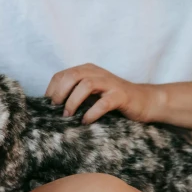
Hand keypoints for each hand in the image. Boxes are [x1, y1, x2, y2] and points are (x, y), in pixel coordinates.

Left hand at [45, 64, 163, 124]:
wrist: (143, 101)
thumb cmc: (112, 99)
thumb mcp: (91, 93)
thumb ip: (75, 93)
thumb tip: (52, 106)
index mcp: (87, 70)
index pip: (63, 74)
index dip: (52, 89)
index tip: (48, 105)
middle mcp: (97, 73)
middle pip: (72, 76)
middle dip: (60, 93)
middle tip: (56, 109)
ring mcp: (110, 83)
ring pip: (86, 85)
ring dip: (73, 101)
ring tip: (68, 115)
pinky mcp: (121, 95)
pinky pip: (103, 102)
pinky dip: (91, 112)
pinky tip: (85, 121)